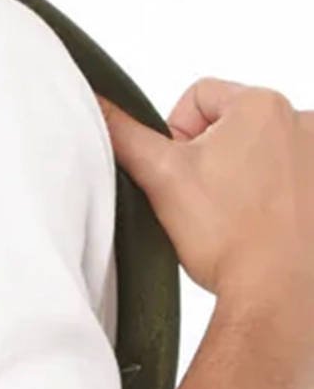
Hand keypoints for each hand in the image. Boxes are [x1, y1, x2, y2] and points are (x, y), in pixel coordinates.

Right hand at [99, 80, 313, 324]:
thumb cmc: (227, 237)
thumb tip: (95, 104)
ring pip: (259, 153)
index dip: (175, 136)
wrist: (276, 291)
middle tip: (205, 201)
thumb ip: (123, 134)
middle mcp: (300, 120)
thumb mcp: (161, 176)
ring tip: (234, 216)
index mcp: (261, 104)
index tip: (181, 176)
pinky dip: (271, 196)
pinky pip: (286, 178)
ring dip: (242, 177)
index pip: (197, 97)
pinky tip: (262, 224)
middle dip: (211, 158)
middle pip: (232, 125)